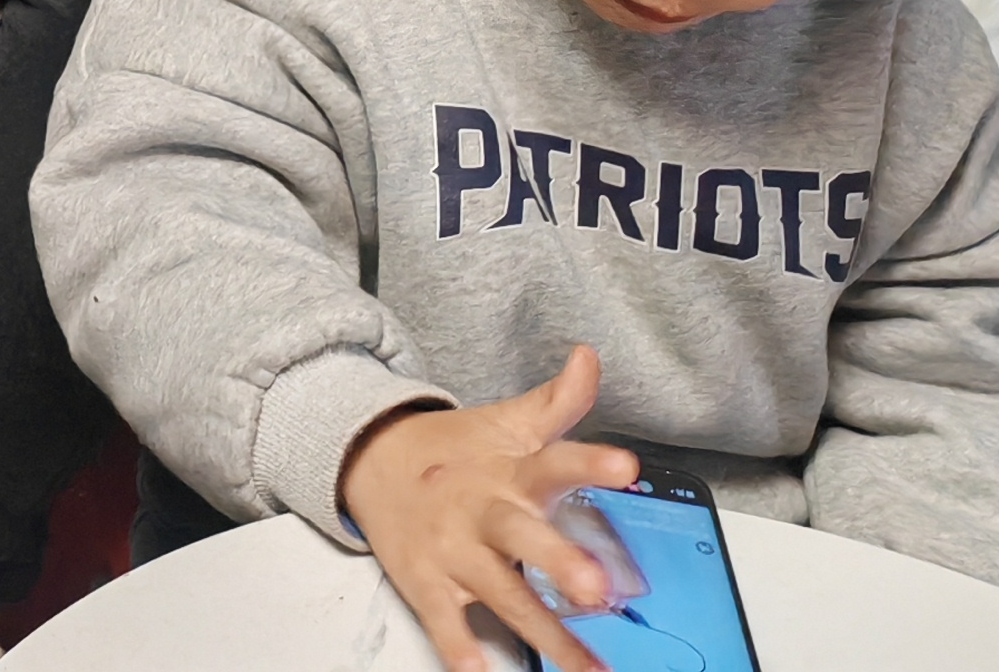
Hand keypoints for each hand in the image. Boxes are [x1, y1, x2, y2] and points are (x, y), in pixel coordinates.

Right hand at [339, 346, 641, 671]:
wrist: (372, 460)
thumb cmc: (456, 452)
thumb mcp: (507, 424)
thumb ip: (557, 401)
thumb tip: (590, 357)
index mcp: (508, 470)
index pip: (553, 460)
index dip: (588, 463)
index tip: (626, 467)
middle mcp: (482, 511)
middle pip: (522, 534)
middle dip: (559, 561)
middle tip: (599, 589)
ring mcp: (452, 550)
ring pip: (501, 593)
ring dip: (543, 630)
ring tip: (585, 666)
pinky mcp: (426, 583)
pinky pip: (445, 624)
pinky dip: (461, 651)